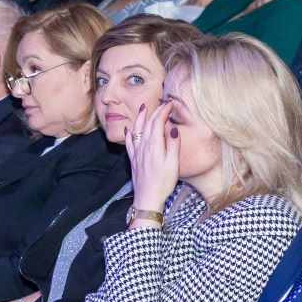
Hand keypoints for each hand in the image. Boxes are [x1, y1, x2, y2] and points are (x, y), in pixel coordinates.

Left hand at [126, 98, 181, 213]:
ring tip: (142, 108)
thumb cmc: (163, 182)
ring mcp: (137, 153)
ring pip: (137, 130)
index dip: (164, 111)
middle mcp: (143, 146)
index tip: (170, 103)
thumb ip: (173, 144)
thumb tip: (172, 128)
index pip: (158, 122)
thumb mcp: (173, 163)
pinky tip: (128, 129)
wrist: (148, 198)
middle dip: (155, 111)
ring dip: (140, 118)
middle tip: (162, 103)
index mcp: (154, 145)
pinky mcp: (134, 160)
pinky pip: (129, 142)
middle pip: (147, 124)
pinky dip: (129, 133)